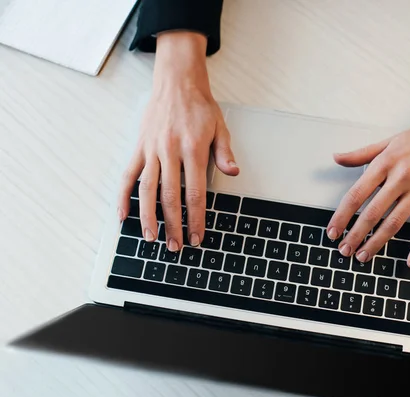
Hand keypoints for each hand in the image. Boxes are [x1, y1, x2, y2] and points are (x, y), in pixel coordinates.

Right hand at [118, 32, 238, 250]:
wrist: (177, 83)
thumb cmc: (200, 107)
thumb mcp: (220, 127)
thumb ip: (225, 153)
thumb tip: (233, 173)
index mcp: (193, 149)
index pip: (195, 192)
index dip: (196, 218)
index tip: (198, 236)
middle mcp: (170, 151)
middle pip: (170, 196)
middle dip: (173, 225)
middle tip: (176, 247)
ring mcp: (152, 150)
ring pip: (146, 190)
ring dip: (148, 217)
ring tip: (151, 238)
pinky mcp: (139, 148)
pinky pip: (128, 175)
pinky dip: (123, 197)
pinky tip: (123, 216)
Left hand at [327, 100, 409, 267]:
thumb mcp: (389, 141)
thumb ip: (361, 154)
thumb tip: (337, 157)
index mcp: (386, 164)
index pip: (357, 194)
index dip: (342, 215)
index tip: (333, 230)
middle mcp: (401, 178)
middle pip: (373, 213)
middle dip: (355, 235)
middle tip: (345, 249)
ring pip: (395, 223)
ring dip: (377, 242)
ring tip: (364, 255)